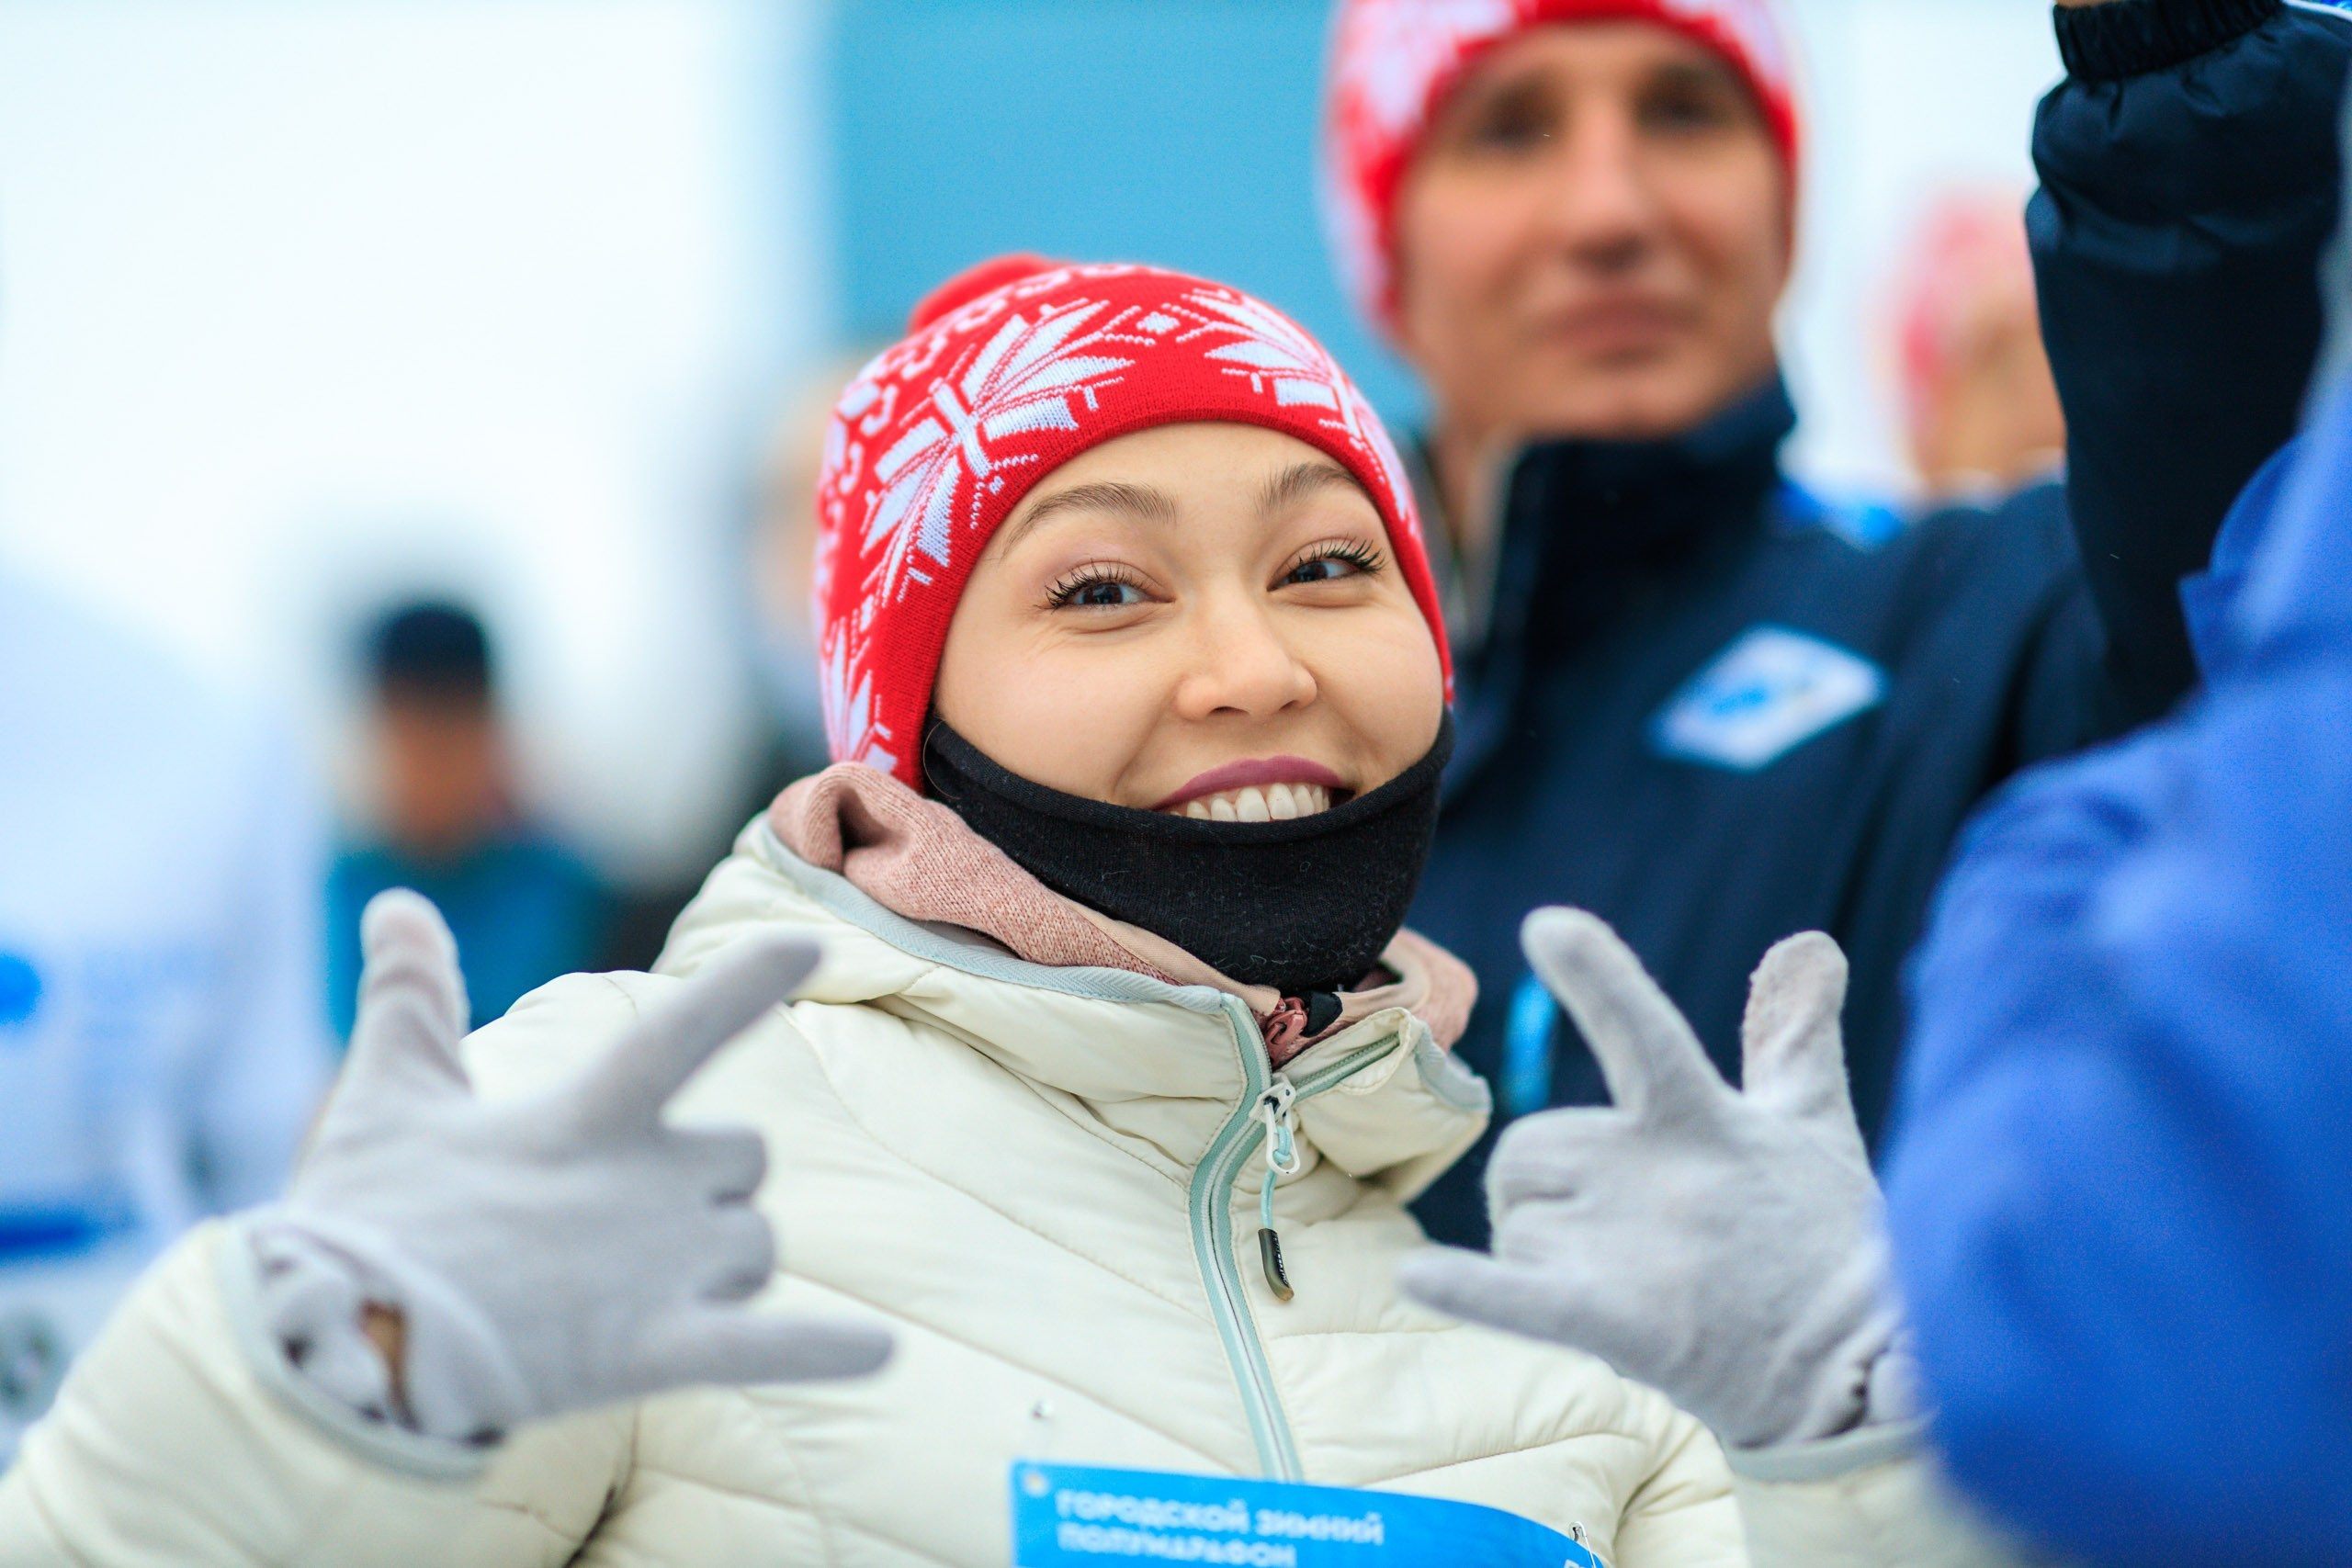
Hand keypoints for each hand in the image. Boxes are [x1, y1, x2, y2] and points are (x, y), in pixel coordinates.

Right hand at [254, 890, 890, 1443]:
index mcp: (593, 1114)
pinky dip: (829, 1351)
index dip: (751, 982)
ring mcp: (659, 1269)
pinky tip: (881, 1353)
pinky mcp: (656, 1352)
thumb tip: (392, 901)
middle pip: (747, 1158)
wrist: (344, 1349)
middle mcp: (648, 1182)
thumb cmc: (365, 1220)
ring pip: (758, 1245)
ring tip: (636, 1294)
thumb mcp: (389, 1095)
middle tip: (626, 1224)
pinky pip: (772, 1345)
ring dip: (727, 1264)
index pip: (688, 1029)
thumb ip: (411, 998)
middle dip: (713, 1184)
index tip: (813, 947)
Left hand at [1399, 909, 1899, 1449]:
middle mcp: (1660, 1177)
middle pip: (1526, 1151)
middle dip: (1544, 1189)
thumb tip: (1810, 941)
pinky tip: (1416, 1278)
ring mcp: (1637, 1252)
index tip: (1549, 925)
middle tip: (1613, 1235)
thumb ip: (1793, 1034)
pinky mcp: (1621, 1326)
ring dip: (1540, 1253)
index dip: (1598, 977)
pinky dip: (1466, 1289)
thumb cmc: (1835, 1244)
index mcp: (1702, 1122)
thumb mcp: (1814, 1127)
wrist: (1865, 1380)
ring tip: (1620, 1284)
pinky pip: (1519, 1298)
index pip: (1641, 1031)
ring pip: (1515, 1224)